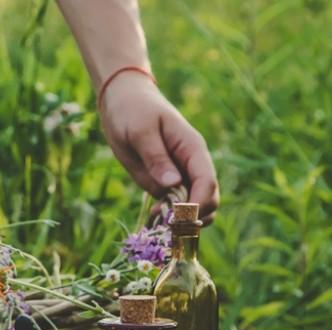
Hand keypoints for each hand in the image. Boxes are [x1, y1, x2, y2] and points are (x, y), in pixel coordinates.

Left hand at [101, 72, 219, 223]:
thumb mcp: (141, 131)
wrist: (122, 101)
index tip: (178, 219)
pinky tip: (151, 220)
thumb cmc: (133, 110)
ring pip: (196, 208)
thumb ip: (156, 158)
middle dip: (193, 218)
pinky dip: (169, 219)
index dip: (198, 205)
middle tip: (165, 225)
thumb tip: (173, 185)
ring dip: (182, 223)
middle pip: (209, 201)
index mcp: (192, 150)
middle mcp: (192, 166)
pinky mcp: (165, 184)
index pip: (207, 183)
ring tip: (157, 223)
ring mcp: (180, 177)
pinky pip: (175, 208)